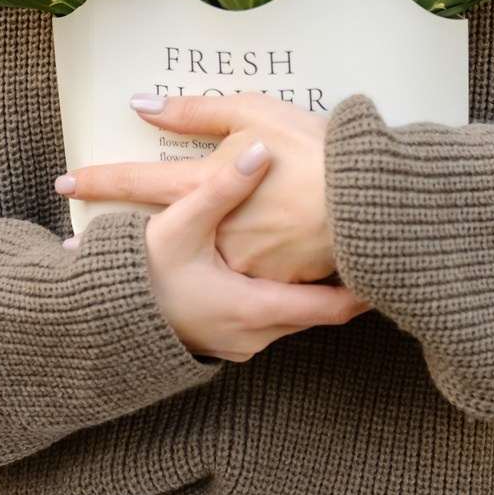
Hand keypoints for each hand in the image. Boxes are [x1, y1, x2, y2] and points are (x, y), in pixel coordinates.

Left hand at [59, 93, 336, 282]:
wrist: (364, 202)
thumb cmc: (311, 148)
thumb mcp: (252, 112)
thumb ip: (195, 111)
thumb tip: (142, 104)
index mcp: (202, 185)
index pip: (135, 181)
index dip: (97, 181)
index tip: (63, 184)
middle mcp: (211, 230)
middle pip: (158, 233)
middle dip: (124, 239)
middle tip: (83, 247)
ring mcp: (239, 262)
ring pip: (203, 260)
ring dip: (186, 263)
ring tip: (169, 261)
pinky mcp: (271, 282)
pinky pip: (246, 275)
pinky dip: (238, 272)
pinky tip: (244, 271)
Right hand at [140, 140, 367, 361]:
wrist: (105, 317)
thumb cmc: (144, 274)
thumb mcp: (182, 225)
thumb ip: (223, 187)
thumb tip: (258, 150)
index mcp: (254, 308)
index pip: (329, 308)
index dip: (361, 289)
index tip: (388, 265)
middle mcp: (254, 335)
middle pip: (314, 312)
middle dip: (338, 286)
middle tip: (365, 253)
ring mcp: (240, 344)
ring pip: (293, 318)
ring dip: (310, 292)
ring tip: (336, 258)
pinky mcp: (227, 340)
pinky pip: (270, 322)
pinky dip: (284, 299)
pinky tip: (286, 273)